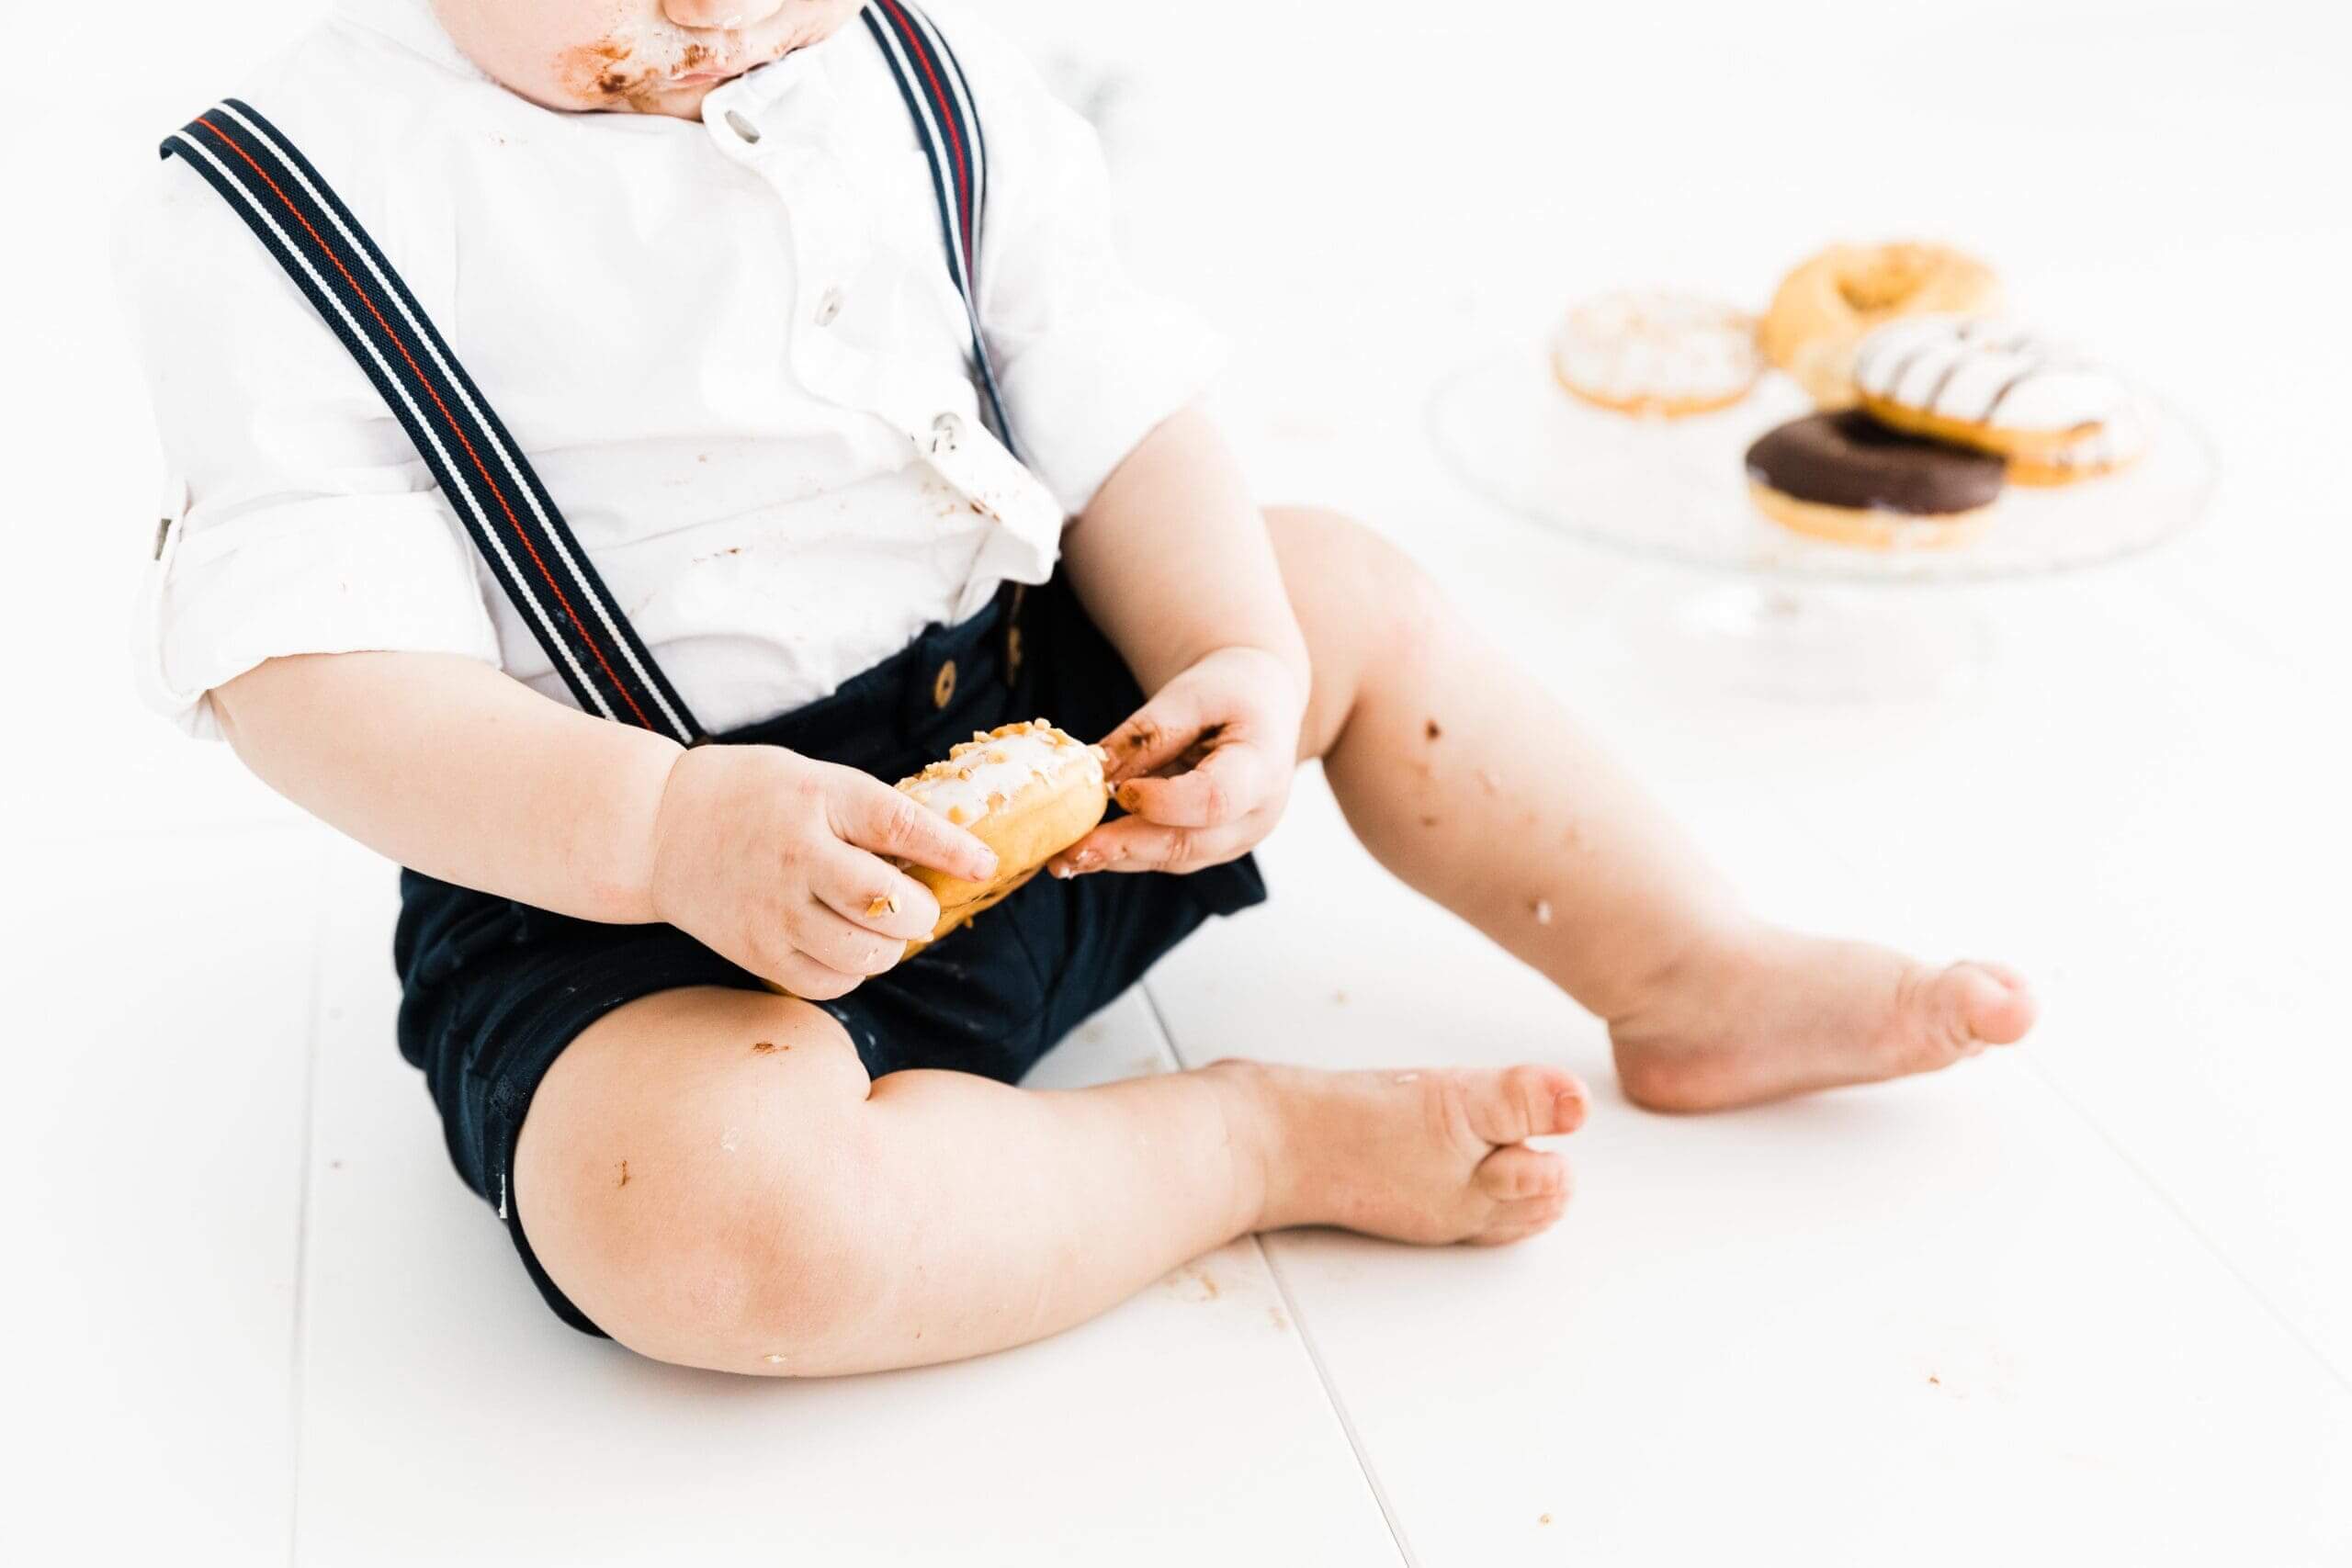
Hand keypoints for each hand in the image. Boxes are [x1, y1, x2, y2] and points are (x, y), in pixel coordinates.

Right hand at [647, 744, 997, 997]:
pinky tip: (845, 947)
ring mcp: (774, 910)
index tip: (986, 864)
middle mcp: (797, 855)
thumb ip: (872, 813)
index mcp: (819, 798)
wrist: (658, 829)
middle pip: (890, 907)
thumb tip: (949, 854)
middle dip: (921, 912)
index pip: (902, 826)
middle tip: (917, 905)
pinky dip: (854, 973)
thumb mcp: (815, 780)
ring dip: (891, 948)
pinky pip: (831, 984)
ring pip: (867, 955)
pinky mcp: (757, 952)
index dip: (953, 849)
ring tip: (881, 928)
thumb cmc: (754, 797)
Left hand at [1049, 645, 1305, 878]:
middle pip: (1189, 843)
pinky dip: (1124, 853)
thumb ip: (1146, 735)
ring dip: (1116, 858)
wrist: (1261, 704)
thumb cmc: (1228, 691)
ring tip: (1063, 857)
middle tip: (1068, 852)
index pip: (1216, 799)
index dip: (1164, 802)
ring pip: (1172, 858)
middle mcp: (1257, 816)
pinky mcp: (1211, 847)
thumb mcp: (1189, 695)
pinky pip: (1165, 856)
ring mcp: (1237, 839)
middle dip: (1125, 847)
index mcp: (1262, 767)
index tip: (1119, 792)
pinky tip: (1083, 850)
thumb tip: (1095, 776)